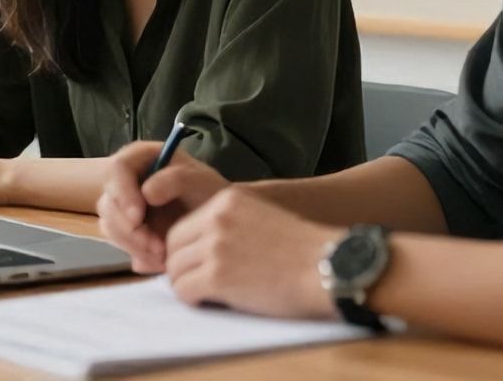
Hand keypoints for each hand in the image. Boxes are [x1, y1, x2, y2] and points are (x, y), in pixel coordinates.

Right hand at [97, 141, 229, 272]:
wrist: (217, 220)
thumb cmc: (210, 193)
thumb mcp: (201, 181)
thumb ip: (176, 179)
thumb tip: (146, 192)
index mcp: (141, 157)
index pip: (118, 168)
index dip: (123, 193)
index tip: (138, 218)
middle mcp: (126, 179)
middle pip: (109, 202)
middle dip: (130, 229)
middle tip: (157, 248)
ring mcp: (123, 205)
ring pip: (110, 226)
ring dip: (134, 245)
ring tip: (165, 256)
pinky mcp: (127, 228)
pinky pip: (121, 243)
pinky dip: (139, 255)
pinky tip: (161, 261)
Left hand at [164, 186, 337, 319]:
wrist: (330, 268)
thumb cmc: (303, 250)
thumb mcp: (261, 217)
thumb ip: (229, 224)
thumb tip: (199, 247)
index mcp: (227, 200)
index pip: (183, 226)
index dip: (187, 251)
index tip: (199, 266)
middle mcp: (217, 218)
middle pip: (173, 247)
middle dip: (182, 268)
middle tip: (199, 283)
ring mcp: (215, 246)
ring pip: (174, 270)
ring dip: (188, 285)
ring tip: (210, 294)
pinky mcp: (217, 275)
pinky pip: (183, 291)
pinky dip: (193, 300)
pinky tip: (212, 302)